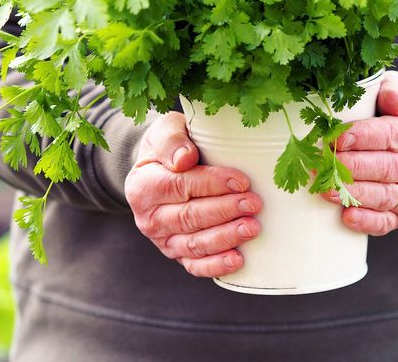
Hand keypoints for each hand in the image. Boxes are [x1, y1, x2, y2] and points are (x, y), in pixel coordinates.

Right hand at [124, 112, 262, 277]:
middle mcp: (148, 217)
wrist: (161, 168)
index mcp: (143, 186)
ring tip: (252, 228)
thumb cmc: (170, 146)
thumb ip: (171, 141)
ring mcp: (162, 239)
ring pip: (194, 244)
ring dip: (225, 238)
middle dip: (225, 212)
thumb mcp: (166, 131)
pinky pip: (195, 265)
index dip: (212, 184)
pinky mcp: (177, 253)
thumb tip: (184, 159)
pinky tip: (238, 260)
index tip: (242, 181)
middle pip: (189, 217)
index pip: (180, 186)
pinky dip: (216, 265)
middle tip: (254, 204)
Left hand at [322, 71, 397, 235]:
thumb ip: (394, 89)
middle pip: (384, 168)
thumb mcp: (397, 92)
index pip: (389, 135)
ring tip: (324, 190)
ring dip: (353, 194)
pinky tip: (347, 217)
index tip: (336, 138)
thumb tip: (390, 97)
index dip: (363, 137)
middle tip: (322, 164)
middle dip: (351, 167)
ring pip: (383, 195)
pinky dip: (367, 222)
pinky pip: (387, 221)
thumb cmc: (391, 112)